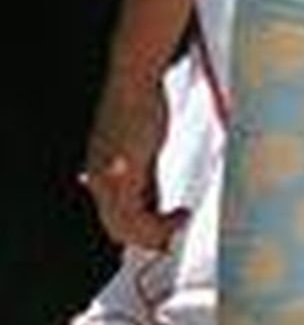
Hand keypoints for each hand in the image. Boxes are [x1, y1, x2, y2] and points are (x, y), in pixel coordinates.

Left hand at [81, 76, 182, 251]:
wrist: (134, 84)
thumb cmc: (139, 107)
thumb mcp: (141, 150)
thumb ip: (143, 178)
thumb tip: (153, 202)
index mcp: (102, 176)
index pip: (114, 218)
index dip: (140, 232)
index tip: (165, 233)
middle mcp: (100, 181)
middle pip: (118, 229)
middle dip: (148, 239)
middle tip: (173, 239)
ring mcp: (108, 179)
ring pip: (126, 228)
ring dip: (157, 233)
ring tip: (182, 221)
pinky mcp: (121, 175)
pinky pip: (137, 217)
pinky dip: (160, 223)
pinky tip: (180, 212)